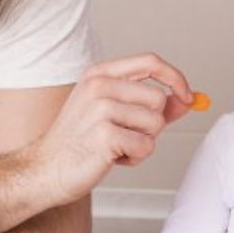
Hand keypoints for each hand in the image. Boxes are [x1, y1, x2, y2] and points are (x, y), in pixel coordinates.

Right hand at [31, 52, 195, 204]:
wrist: (45, 170)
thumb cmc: (81, 142)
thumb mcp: (115, 114)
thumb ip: (150, 105)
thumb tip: (187, 100)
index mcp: (100, 73)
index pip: (150, 62)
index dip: (175, 78)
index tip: (188, 96)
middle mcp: (99, 85)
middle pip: (158, 99)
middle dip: (152, 123)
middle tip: (125, 135)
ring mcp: (100, 108)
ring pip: (156, 123)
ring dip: (143, 142)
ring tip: (116, 146)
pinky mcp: (105, 134)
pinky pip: (146, 146)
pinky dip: (135, 158)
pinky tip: (110, 158)